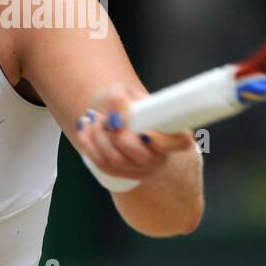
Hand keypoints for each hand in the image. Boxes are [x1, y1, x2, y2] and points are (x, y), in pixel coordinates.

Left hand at [73, 83, 195, 182]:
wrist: (107, 114)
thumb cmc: (121, 102)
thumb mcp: (120, 92)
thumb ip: (119, 100)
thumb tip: (116, 117)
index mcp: (171, 131)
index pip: (180, 142)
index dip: (164, 142)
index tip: (146, 134)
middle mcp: (160, 155)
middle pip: (141, 155)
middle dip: (117, 135)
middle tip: (106, 118)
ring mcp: (141, 168)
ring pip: (117, 160)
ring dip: (99, 137)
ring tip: (94, 119)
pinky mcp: (121, 174)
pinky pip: (103, 166)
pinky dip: (90, 146)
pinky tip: (85, 131)